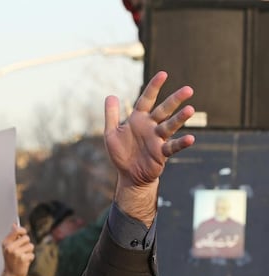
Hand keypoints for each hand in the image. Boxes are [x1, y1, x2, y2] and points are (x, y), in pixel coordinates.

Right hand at [0, 224, 34, 275]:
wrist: (11, 275)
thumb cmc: (11, 261)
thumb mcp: (8, 247)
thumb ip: (12, 236)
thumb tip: (14, 224)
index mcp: (6, 243)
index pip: (17, 230)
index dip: (23, 231)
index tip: (24, 233)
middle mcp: (10, 247)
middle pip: (26, 238)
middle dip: (26, 244)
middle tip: (21, 251)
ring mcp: (16, 253)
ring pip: (30, 246)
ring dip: (29, 252)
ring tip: (23, 257)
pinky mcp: (23, 259)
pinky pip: (32, 254)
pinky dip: (30, 258)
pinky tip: (24, 262)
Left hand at [104, 71, 194, 225]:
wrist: (129, 175)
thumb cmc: (121, 153)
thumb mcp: (111, 133)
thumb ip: (111, 115)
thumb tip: (110, 95)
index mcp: (138, 119)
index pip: (146, 100)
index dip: (154, 87)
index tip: (164, 74)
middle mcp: (150, 126)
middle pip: (164, 110)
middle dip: (175, 100)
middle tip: (188, 90)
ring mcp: (158, 139)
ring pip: (170, 126)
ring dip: (180, 118)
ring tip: (190, 109)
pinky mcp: (161, 153)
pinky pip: (172, 146)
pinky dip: (181, 143)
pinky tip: (191, 138)